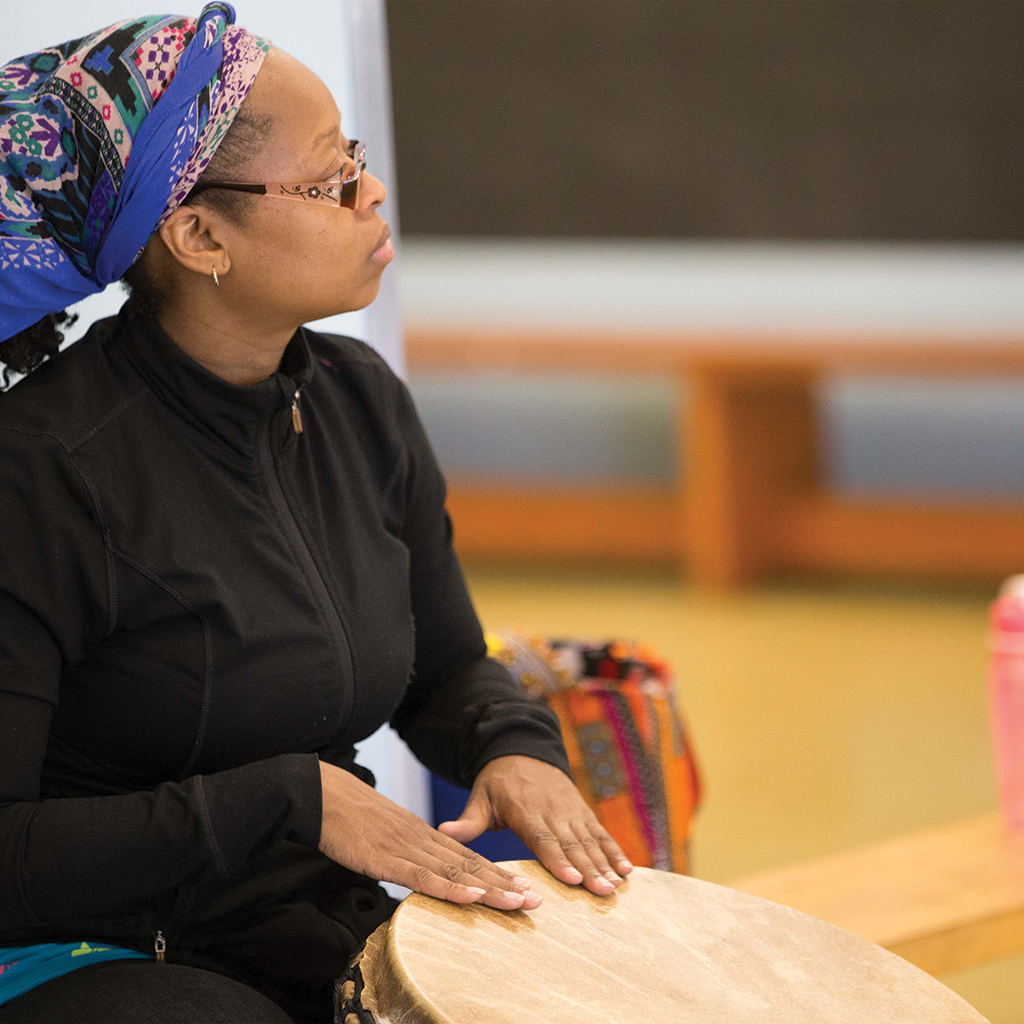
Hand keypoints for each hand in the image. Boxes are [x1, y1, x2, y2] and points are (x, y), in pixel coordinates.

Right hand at [317, 760, 540, 910]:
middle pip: (470, 865)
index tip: (523, 886)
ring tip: (518, 901)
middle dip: (504, 884)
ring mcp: (405, 847)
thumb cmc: (346, 815)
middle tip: (536, 899)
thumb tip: (418, 873)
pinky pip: (422, 876)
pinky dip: (450, 889)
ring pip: (455, 872)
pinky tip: (471, 897)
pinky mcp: (385, 858)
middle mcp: (421, 839)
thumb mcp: (382, 835)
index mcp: (421, 833)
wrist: (318, 793)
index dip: (496, 873)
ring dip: (489, 889)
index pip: (466, 857)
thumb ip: (403, 853)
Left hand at [437, 755, 633, 895]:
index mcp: (525, 809)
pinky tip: (627, 870)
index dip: (558, 858)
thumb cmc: (497, 782)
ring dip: (605, 863)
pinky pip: (599, 833)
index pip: (543, 837)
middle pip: (572, 843)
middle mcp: (552, 810)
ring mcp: (570, 810)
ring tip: (617, 886)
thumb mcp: (480, 797)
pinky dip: (614, 850)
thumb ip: (467, 820)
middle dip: (589, 868)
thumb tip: (442, 831)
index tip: (572, 878)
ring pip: (589, 840)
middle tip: (603, 892)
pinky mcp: (582, 812)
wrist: (523, 750)